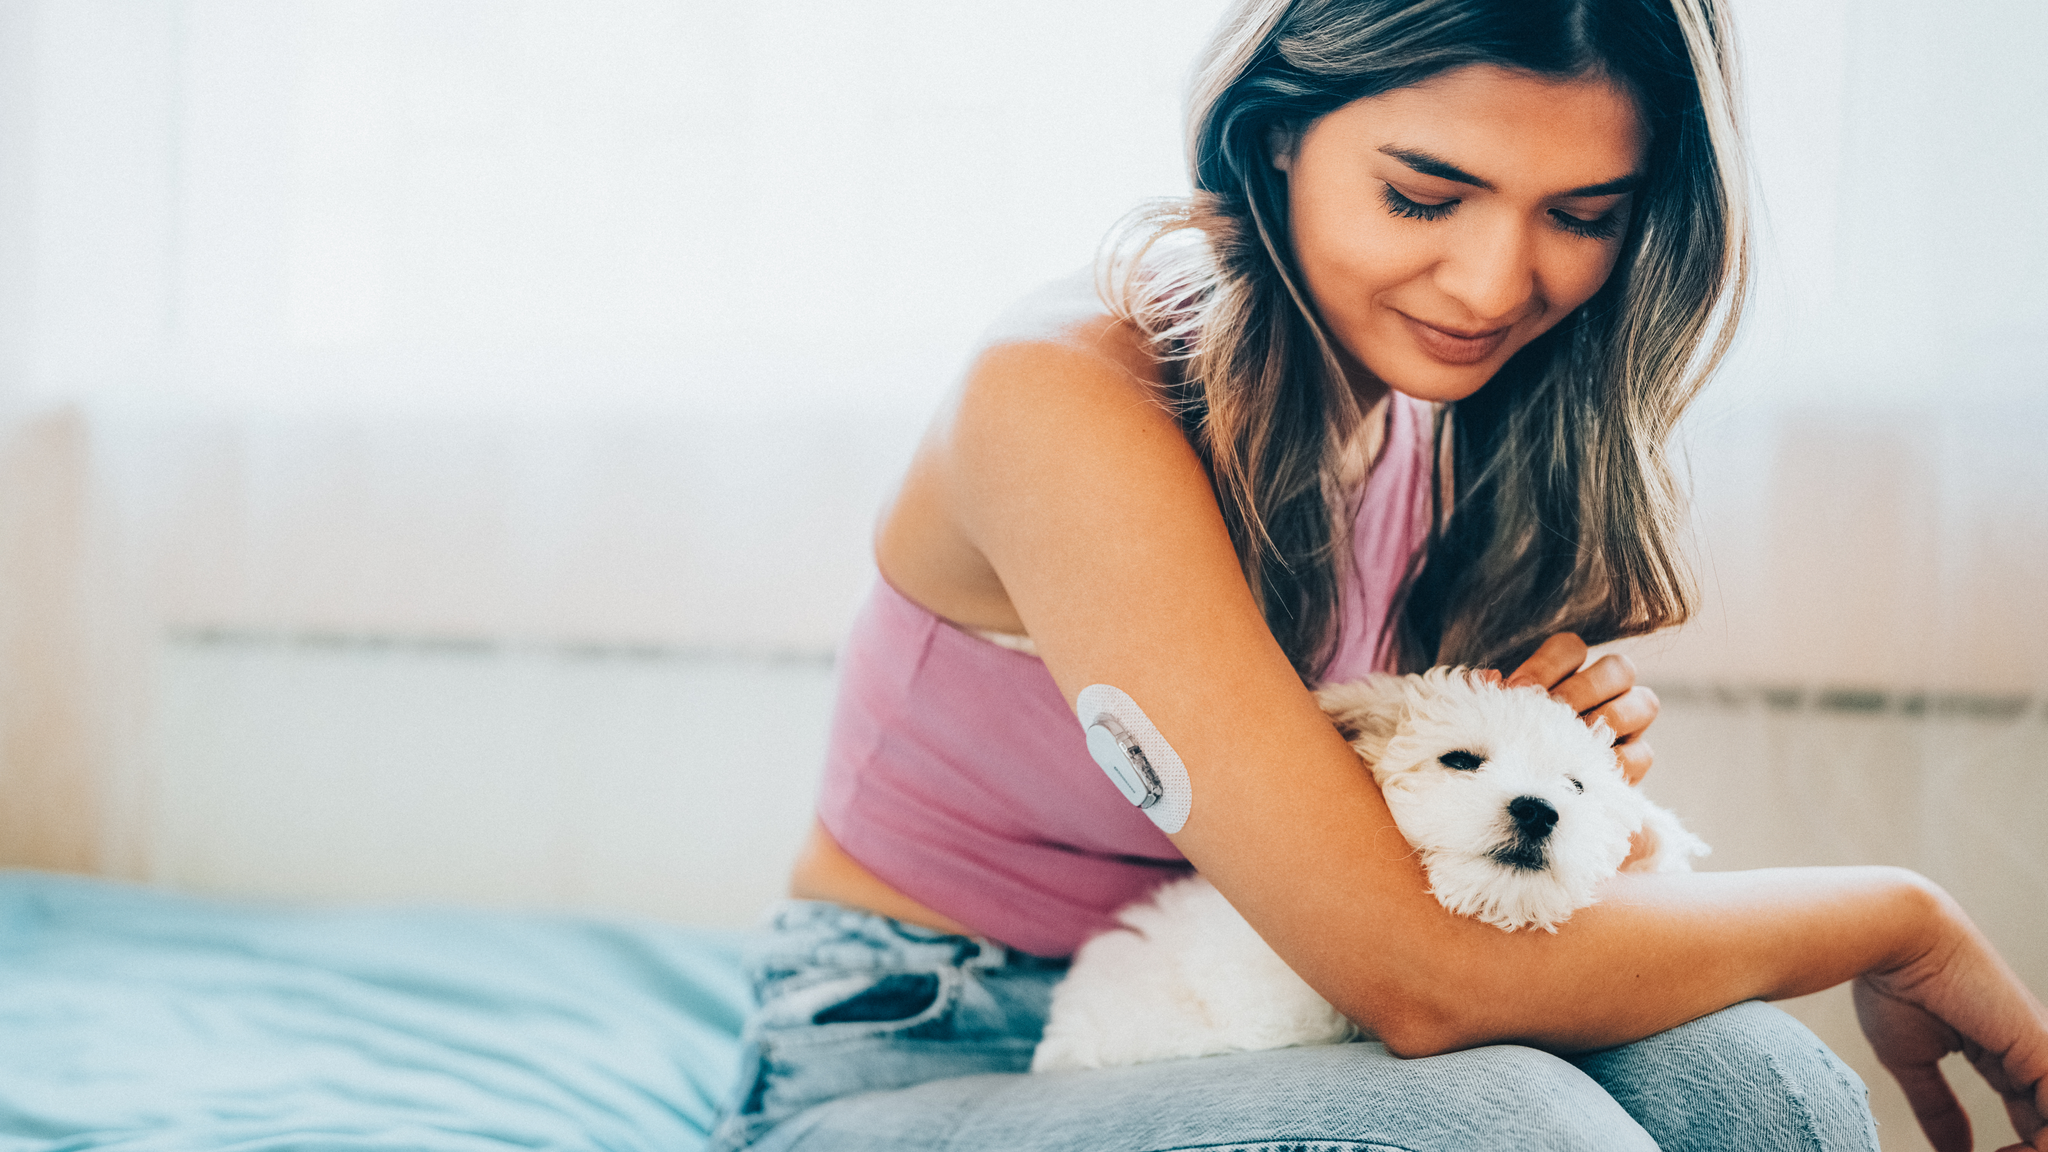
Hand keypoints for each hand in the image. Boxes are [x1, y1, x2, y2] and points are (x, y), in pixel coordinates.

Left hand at [1502, 633, 1659, 784]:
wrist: (1530, 794)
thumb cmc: (1512, 742)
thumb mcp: (1499, 717)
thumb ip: (1494, 695)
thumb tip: (1492, 678)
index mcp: (1572, 671)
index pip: (1572, 648)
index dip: (1547, 665)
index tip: (1519, 689)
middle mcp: (1608, 690)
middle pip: (1618, 668)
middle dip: (1582, 691)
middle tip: (1551, 714)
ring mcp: (1629, 724)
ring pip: (1644, 703)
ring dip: (1606, 721)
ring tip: (1570, 742)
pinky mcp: (1637, 760)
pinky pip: (1643, 754)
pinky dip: (1617, 761)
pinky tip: (1584, 769)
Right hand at [1854, 889, 2047, 1150]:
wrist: (1894, 935)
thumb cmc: (1892, 982)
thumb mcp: (1911, 1060)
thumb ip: (1937, 1107)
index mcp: (2004, 1052)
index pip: (2031, 1118)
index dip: (2018, 1150)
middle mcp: (2031, 1052)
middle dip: (2029, 1151)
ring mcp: (2040, 1051)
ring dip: (2035, 1151)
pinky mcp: (2042, 1049)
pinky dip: (2042, 1146)